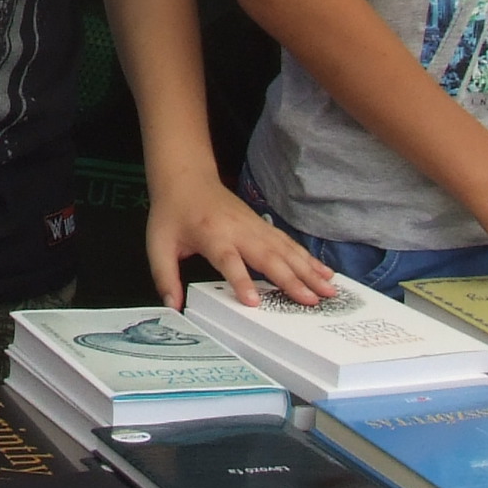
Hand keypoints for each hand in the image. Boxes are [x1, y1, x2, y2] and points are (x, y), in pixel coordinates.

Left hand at [145, 182, 333, 310]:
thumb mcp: (158, 245)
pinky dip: (308, 258)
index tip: (255, 303)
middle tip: (313, 301)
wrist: (186, 178)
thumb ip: (164, 278)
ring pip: (286, 249)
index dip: (241, 281)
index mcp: (212, 236)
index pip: (229, 260)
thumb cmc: (172, 214)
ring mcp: (254, 226)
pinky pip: (288, 243)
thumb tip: (173, 308)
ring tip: (329, 289)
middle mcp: (238, 230)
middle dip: (292, 280)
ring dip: (309, 270)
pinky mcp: (262, 225)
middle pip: (268, 256)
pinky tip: (324, 271)